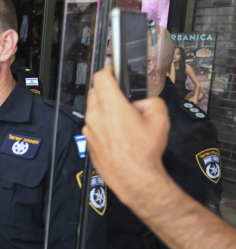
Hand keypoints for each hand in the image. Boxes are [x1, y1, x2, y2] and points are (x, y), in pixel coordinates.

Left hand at [84, 67, 170, 204]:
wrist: (134, 178)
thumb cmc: (144, 151)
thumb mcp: (160, 119)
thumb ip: (151, 102)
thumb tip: (142, 103)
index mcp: (111, 105)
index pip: (101, 77)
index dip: (108, 70)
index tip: (114, 70)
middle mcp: (95, 116)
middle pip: (95, 92)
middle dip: (107, 89)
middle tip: (122, 94)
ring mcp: (89, 129)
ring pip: (93, 109)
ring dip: (104, 107)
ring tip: (123, 116)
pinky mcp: (88, 141)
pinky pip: (93, 125)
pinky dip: (102, 122)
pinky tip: (117, 132)